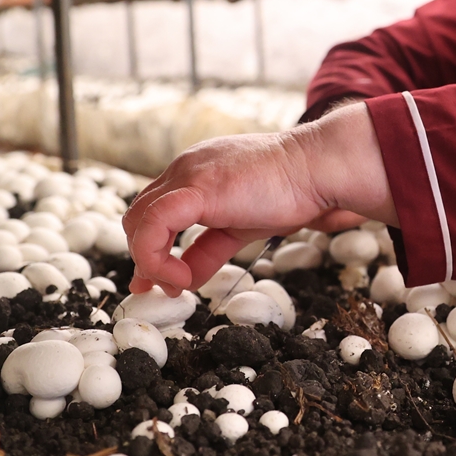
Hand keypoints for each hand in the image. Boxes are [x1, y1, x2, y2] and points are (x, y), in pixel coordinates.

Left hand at [123, 102, 394, 295]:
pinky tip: (180, 278)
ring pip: (137, 220)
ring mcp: (187, 175)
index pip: (157, 211)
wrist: (318, 168)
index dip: (154, 247)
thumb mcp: (242, 227)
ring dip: (149, 260)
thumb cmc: (293, 192)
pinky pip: (152, 226)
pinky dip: (155, 257)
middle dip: (145, 256)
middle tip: (163, 288)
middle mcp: (184, 169)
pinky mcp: (195, 189)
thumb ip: (211, 249)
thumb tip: (188, 277)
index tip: (163, 281)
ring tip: (175, 284)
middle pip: (139, 215)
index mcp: (195, 173)